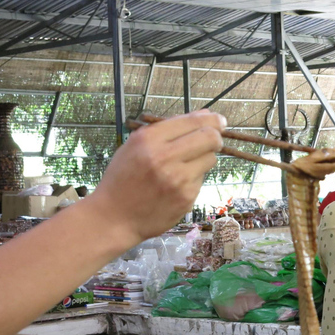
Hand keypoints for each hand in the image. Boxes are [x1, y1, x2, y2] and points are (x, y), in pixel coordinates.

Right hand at [88, 110, 223, 244]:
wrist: (114, 217)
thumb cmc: (123, 179)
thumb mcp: (133, 146)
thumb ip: (164, 131)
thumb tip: (202, 117)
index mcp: (148, 140)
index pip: (191, 122)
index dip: (211, 119)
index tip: (219, 120)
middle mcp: (164, 157)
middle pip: (209, 138)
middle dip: (216, 136)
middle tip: (215, 138)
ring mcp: (178, 179)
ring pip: (210, 159)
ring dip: (204, 158)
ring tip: (185, 165)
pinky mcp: (186, 198)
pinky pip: (201, 179)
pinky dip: (193, 178)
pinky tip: (176, 185)